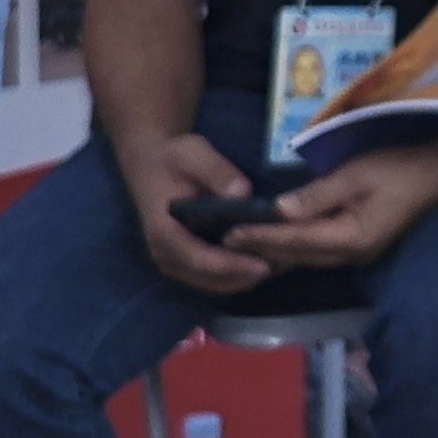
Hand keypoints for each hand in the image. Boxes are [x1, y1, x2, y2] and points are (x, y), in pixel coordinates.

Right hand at [135, 127, 275, 296]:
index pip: (197, 258)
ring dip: (246, 279)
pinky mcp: (186, 262)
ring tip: (283, 264)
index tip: (263, 265)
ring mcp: (175, 262)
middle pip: (208, 278)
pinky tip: (269, 261)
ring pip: (214, 284)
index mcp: (163, 231)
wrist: (151, 167)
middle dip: (246, 276)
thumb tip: (242, 194)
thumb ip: (217, 172)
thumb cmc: (173, 159)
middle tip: (286, 264)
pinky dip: (240, 274)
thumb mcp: (194, 153)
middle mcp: (166, 255)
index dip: (230, 265)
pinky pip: (214, 278)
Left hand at [224, 134, 437, 272]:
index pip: (295, 239)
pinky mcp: (360, 245)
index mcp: (350, 238)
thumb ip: (318, 194)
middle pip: (297, 256)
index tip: (230, 233)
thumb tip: (279, 210)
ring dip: (274, 252)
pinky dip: (293, 249)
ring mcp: (357, 254)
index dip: (261, 236)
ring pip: (305, 258)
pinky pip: (317, 253)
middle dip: (261, 249)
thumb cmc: (401, 168)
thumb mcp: (358, 174)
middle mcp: (351, 255)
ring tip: (242, 247)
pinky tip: (278, 245)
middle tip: (224, 243)